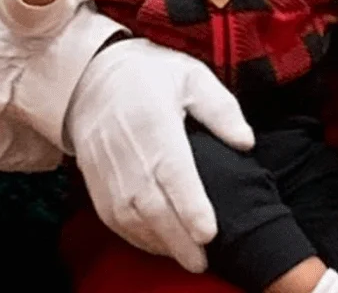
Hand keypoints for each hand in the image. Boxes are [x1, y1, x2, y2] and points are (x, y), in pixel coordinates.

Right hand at [66, 37, 254, 272]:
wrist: (91, 79)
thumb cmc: (150, 76)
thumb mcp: (192, 76)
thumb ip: (221, 110)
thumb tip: (246, 142)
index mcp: (155, 124)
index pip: (174, 172)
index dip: (190, 206)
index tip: (209, 232)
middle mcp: (128, 154)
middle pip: (153, 207)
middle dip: (178, 240)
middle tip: (203, 262)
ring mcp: (108, 172)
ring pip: (132, 220)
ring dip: (159, 243)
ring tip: (188, 259)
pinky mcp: (96, 184)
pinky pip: (115, 220)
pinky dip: (137, 238)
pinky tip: (159, 245)